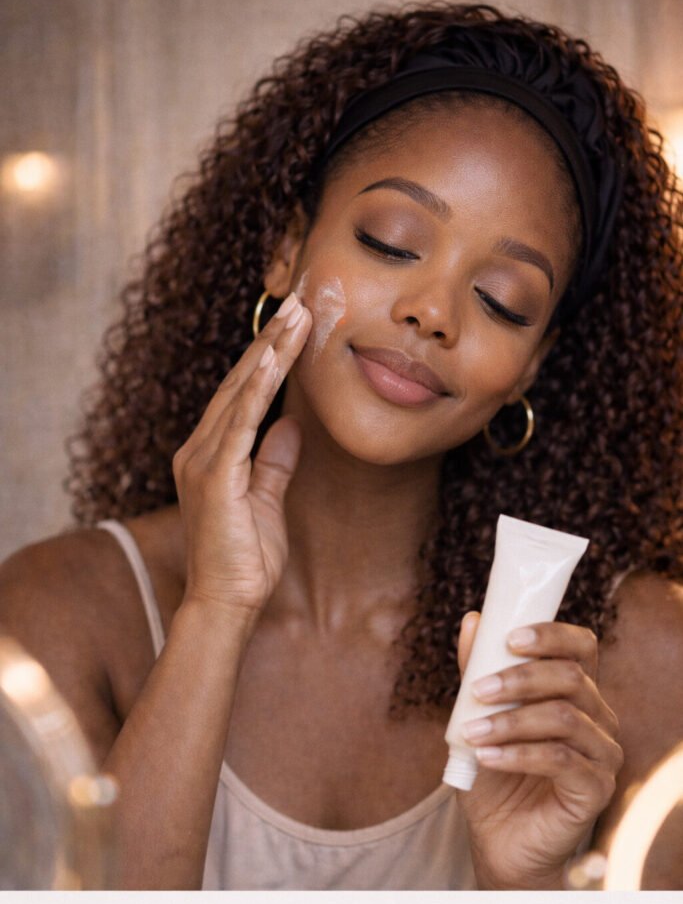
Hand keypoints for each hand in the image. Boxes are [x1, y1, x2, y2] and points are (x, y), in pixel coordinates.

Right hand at [173, 293, 311, 620]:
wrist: (227, 603)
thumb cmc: (245, 559)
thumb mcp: (267, 500)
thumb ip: (274, 462)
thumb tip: (291, 427)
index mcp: (211, 454)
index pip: (243, 394)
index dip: (268, 357)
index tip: (294, 324)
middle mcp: (199, 449)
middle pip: (240, 382)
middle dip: (271, 340)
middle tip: (299, 301)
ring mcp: (203, 461)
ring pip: (241, 393)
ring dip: (270, 351)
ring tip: (296, 315)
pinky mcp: (215, 476)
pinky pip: (239, 423)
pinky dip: (257, 388)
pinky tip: (275, 358)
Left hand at [456, 612, 622, 888]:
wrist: (500, 840)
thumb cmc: (494, 776)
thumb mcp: (477, 718)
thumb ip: (477, 672)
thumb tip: (472, 621)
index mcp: (576, 692)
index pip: (581, 647)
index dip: (550, 635)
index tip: (508, 639)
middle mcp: (598, 718)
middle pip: (571, 678)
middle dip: (519, 678)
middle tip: (478, 689)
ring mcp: (602, 754)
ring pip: (563, 718)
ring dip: (511, 720)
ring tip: (472, 731)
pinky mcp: (596, 788)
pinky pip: (561, 760)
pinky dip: (517, 754)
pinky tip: (486, 757)